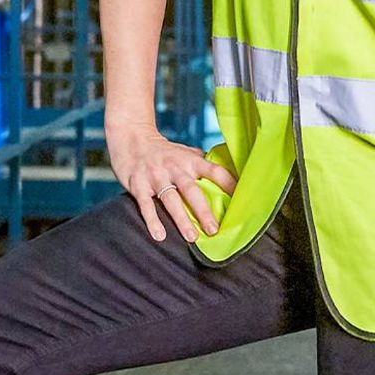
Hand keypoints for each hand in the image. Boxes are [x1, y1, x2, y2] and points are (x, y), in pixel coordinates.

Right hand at [107, 121, 236, 242]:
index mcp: (190, 160)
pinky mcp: (138, 184)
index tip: (242, 201)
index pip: (214, 171)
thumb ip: (202, 164)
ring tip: (192, 237)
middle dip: (203, 211)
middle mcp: (175, 167)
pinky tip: (159, 235)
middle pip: (192, 190)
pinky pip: (145, 204)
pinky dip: (152, 220)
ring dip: (181, 219)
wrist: (131, 137)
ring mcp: (156, 176)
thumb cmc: (164, 151)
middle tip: (214, 230)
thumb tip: (228, 177)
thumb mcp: (185, 153)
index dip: (229, 184)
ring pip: (171, 199)